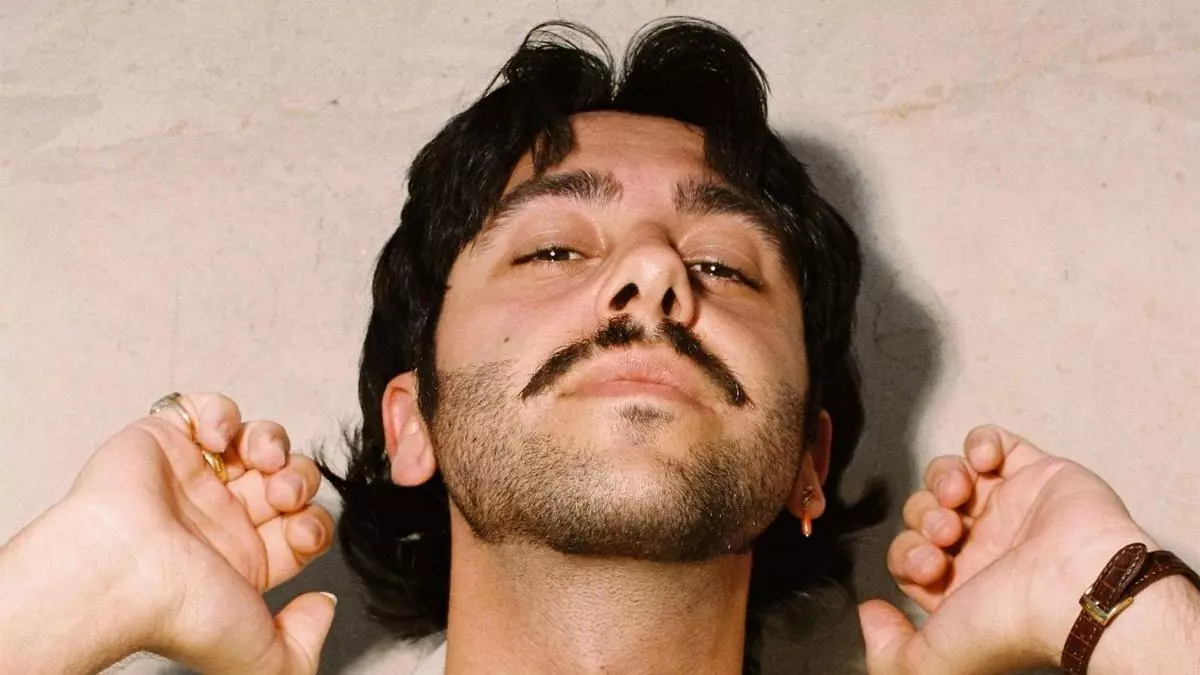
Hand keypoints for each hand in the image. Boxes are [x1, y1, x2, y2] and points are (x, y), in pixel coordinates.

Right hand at [55, 392, 335, 673]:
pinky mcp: (164, 440)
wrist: (117, 571)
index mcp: (243, 564)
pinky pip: (207, 409)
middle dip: (298, 480)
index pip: (303, 529)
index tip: (301, 532)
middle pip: (288, 480)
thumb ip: (301, 649)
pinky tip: (214, 438)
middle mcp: (220, 521)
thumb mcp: (260, 658)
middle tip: (281, 494)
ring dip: (272, 441)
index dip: (314, 523)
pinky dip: (221, 413)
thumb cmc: (175, 610)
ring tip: (259, 459)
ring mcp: (193, 479)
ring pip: (258, 441)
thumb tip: (323, 607)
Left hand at [858, 425, 1151, 673]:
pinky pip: (993, 443)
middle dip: (925, 516)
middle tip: (947, 531)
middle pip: (924, 514)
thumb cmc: (1012, 619)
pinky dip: (979, 443)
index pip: (909, 558)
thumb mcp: (936, 660)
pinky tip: (985, 463)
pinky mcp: (1036, 474)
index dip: (907, 553)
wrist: (1078, 583)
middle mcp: (984, 550)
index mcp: (962, 589)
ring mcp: (1010, 509)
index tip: (927, 562)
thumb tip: (870, 616)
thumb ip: (892, 656)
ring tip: (959, 494)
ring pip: (949, 476)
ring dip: (942, 478)